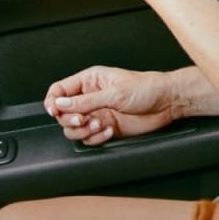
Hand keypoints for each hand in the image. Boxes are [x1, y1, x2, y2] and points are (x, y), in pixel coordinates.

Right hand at [44, 64, 181, 144]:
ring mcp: (97, 113)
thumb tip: (60, 104)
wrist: (166, 103)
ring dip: (83, 130)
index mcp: (90, 81)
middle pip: (62, 113)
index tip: (54, 112)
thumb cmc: (147, 88)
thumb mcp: (115, 92)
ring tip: (99, 124)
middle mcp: (90, 97)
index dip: (52, 101)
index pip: (59, 90)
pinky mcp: (104, 127)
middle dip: (70, 119)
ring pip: (73, 128)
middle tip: (84, 119)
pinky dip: (95, 138)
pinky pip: (89, 138)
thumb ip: (86, 101)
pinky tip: (108, 131)